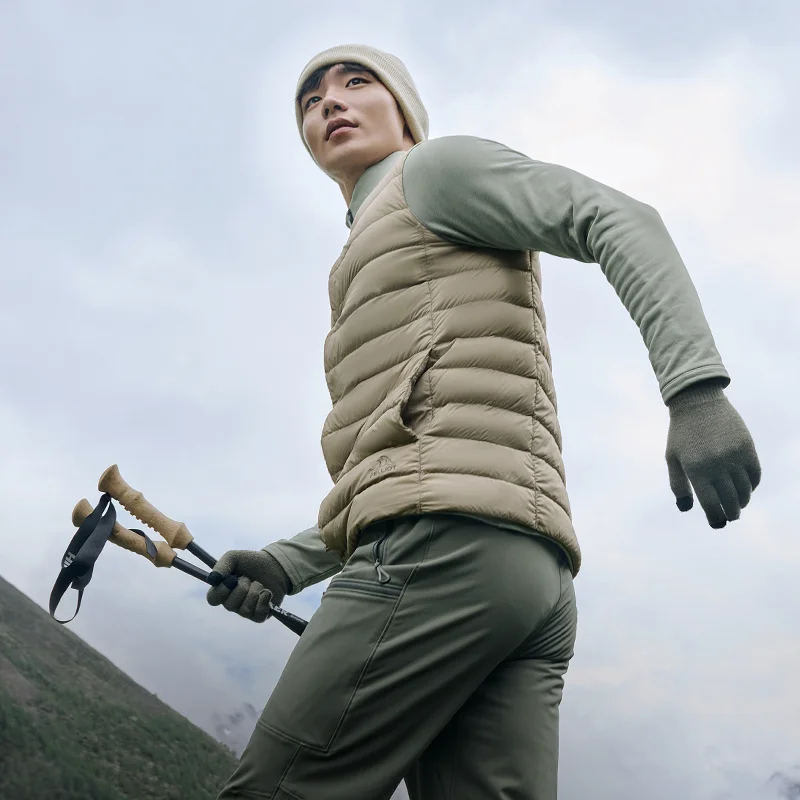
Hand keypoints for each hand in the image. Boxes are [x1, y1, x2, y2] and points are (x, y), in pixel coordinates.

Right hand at [206, 549, 291, 622]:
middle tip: (248, 578)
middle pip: (230, 605)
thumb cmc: (251, 562)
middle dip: (242, 588)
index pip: (212, 599)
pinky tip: (266, 592)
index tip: (232, 579)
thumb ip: (221, 566)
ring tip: (259, 583)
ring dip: (254, 592)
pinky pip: (258, 616)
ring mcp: (246, 611)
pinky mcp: (260, 615)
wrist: (275, 565)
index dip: (221, 591)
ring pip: (245, 610)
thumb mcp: (234, 557)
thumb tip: (212, 579)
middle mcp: (232, 603)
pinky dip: (263, 601)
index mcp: (223, 590)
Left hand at [665, 380, 761, 527]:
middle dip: (730, 513)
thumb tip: (686, 508)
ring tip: (737, 504)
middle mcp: (717, 465)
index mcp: (695, 469)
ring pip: (745, 490)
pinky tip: (746, 488)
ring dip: (742, 501)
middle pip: (730, 500)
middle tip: (729, 516)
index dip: (716, 518)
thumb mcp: (672, 458)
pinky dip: (752, 486)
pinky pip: (755, 475)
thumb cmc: (681, 433)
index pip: (711, 504)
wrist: (697, 401)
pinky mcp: (747, 447)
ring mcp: (734, 456)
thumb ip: (678, 485)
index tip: (717, 523)